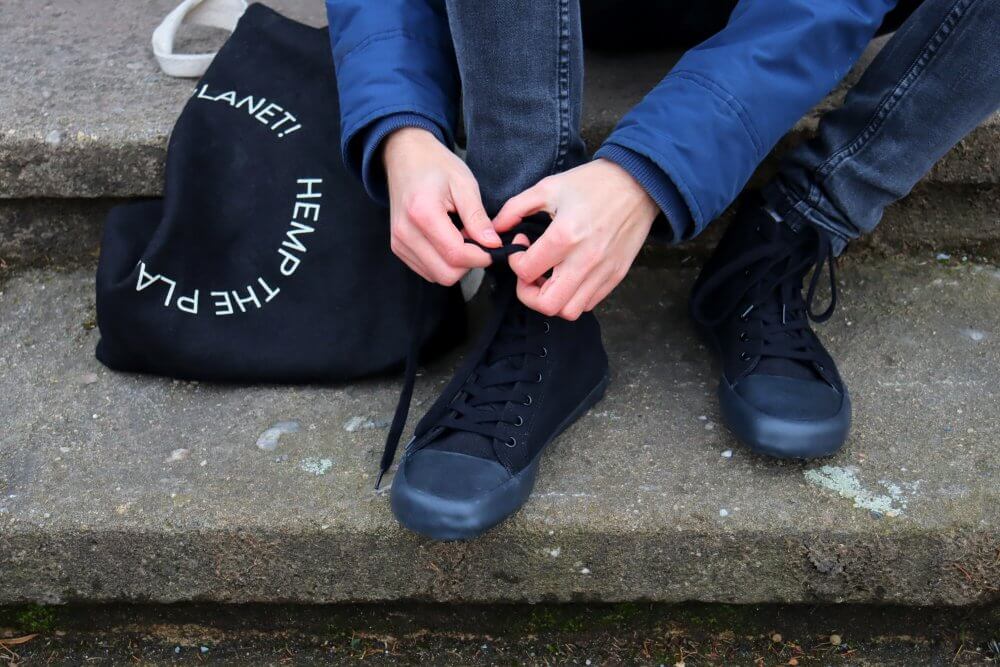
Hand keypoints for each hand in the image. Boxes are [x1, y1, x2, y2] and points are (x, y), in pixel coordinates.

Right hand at [383, 127, 497, 284]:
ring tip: (461, 236)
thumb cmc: (436, 165)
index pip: (456, 255)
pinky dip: (443, 262)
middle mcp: (405, 233)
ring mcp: (398, 243)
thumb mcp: (464, 184)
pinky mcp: (398, 248)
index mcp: (422, 213)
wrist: (405, 156)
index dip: (482, 256)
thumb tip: (493, 244)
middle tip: (476, 239)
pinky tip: (448, 240)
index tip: (494, 245)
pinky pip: (427, 271)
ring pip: (437, 276)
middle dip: (469, 263)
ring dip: (456, 264)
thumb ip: (478, 217)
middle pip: (446, 273)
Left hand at [493, 158, 658, 318]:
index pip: (526, 271)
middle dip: (528, 294)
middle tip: (528, 275)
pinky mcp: (616, 275)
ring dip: (552, 299)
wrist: (639, 183)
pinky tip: (568, 276)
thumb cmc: (593, 183)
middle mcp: (585, 260)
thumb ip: (515, 208)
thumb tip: (495, 228)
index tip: (522, 247)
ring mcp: (603, 271)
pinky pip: (589, 303)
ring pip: (569, 311)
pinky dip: (573, 297)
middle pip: (547, 304)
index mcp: (565, 236)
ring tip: (549, 278)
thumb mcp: (548, 187)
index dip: (515, 262)